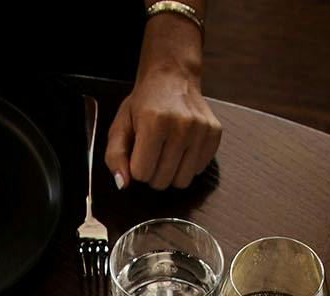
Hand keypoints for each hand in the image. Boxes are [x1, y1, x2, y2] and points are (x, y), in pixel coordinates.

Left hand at [106, 65, 221, 190]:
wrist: (172, 77)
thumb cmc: (143, 104)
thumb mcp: (120, 125)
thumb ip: (115, 156)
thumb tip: (123, 184)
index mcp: (154, 122)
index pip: (141, 174)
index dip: (137, 167)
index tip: (139, 152)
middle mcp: (181, 125)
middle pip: (162, 181)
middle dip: (153, 173)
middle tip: (153, 152)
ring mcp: (201, 129)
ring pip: (182, 181)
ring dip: (171, 172)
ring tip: (167, 152)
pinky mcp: (214, 133)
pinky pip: (199, 170)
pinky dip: (188, 164)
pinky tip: (182, 146)